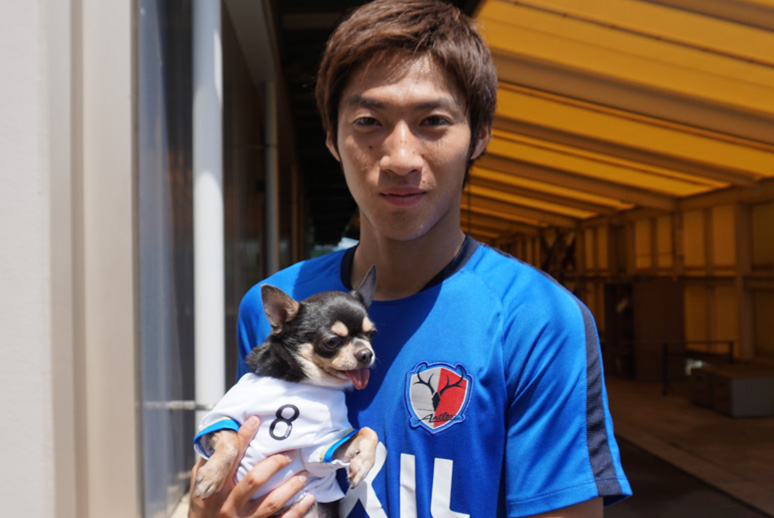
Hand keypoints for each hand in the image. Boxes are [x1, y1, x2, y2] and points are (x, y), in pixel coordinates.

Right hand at [188, 416, 314, 517]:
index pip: (230, 459)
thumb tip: (225, 434)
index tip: (256, 420)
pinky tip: (308, 498)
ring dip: (291, 486)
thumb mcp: (198, 483)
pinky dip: (297, 510)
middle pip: (255, 479)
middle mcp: (229, 505)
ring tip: (304, 474)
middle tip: (291, 452)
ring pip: (272, 502)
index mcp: (216, 488)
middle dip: (276, 463)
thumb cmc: (203, 505)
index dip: (243, 438)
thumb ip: (211, 462)